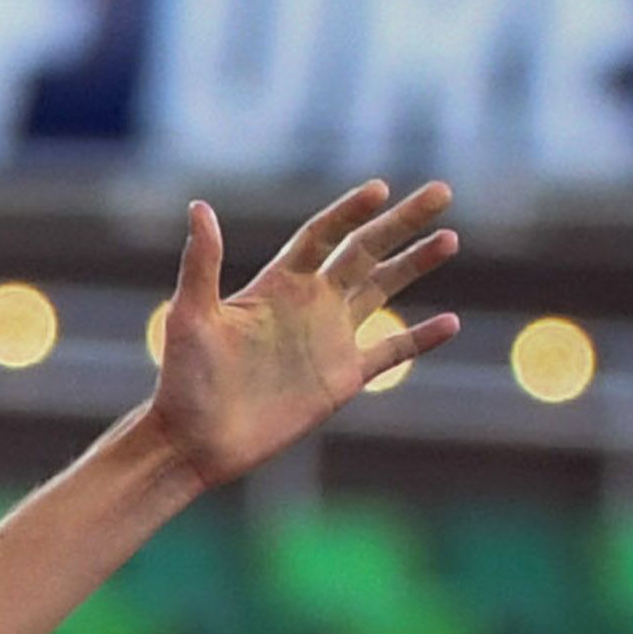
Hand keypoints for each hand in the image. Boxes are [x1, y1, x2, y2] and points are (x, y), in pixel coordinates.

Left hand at [149, 182, 458, 487]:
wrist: (192, 444)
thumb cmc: (182, 381)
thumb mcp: (190, 317)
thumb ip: (201, 263)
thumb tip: (199, 207)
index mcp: (277, 285)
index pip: (322, 235)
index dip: (349, 211)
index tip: (380, 189)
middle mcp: (309, 305)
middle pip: (364, 251)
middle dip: (402, 222)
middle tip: (442, 192)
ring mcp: (328, 340)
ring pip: (382, 290)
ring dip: (415, 264)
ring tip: (449, 239)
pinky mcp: (341, 378)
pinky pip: (390, 352)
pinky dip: (420, 340)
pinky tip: (451, 323)